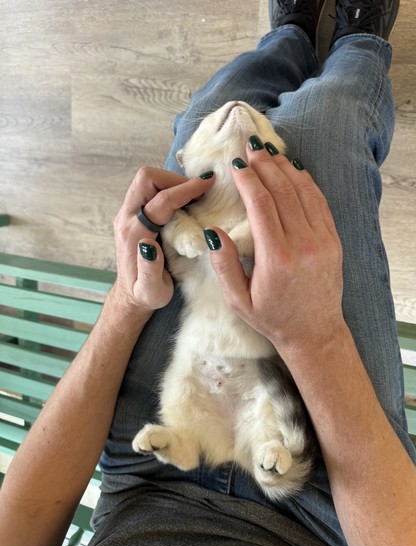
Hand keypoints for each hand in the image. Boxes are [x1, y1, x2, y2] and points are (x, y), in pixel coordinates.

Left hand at [112, 165, 213, 316]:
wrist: (129, 296)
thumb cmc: (146, 295)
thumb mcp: (151, 292)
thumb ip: (149, 270)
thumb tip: (148, 245)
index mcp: (133, 235)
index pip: (161, 201)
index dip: (186, 189)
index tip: (208, 184)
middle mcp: (126, 219)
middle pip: (146, 178)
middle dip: (175, 179)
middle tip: (198, 192)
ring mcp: (126, 214)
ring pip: (145, 180)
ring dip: (171, 182)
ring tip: (193, 196)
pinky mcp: (131, 214)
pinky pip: (148, 189)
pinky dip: (167, 188)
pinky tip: (184, 202)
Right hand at [207, 145, 343, 350]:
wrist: (315, 332)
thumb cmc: (272, 318)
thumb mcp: (238, 300)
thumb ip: (223, 265)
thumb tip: (213, 232)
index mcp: (276, 258)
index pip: (261, 204)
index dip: (248, 179)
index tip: (237, 164)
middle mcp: (303, 245)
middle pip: (283, 191)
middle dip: (265, 165)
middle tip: (251, 147)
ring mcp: (323, 241)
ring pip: (304, 191)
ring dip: (286, 168)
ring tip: (269, 153)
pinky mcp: (333, 241)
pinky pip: (320, 202)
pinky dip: (306, 182)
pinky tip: (294, 170)